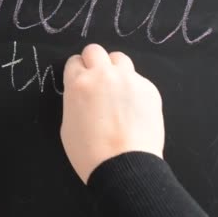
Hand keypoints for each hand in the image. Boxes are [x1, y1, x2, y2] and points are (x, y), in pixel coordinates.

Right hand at [60, 44, 164, 183]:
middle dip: (93, 63)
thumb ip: (75, 101)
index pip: (74, 61)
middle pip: (95, 50)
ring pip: (120, 59)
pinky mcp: (149, 89)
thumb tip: (83, 94)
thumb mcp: (68, 126)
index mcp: (79, 84)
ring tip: (117, 92)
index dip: (77, 72)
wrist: (125, 166)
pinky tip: (134, 110)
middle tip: (97, 82)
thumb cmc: (89, 153)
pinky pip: (138, 80)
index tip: (81, 83)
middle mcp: (104, 75)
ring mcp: (129, 79)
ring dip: (115, 70)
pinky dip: (134, 89)